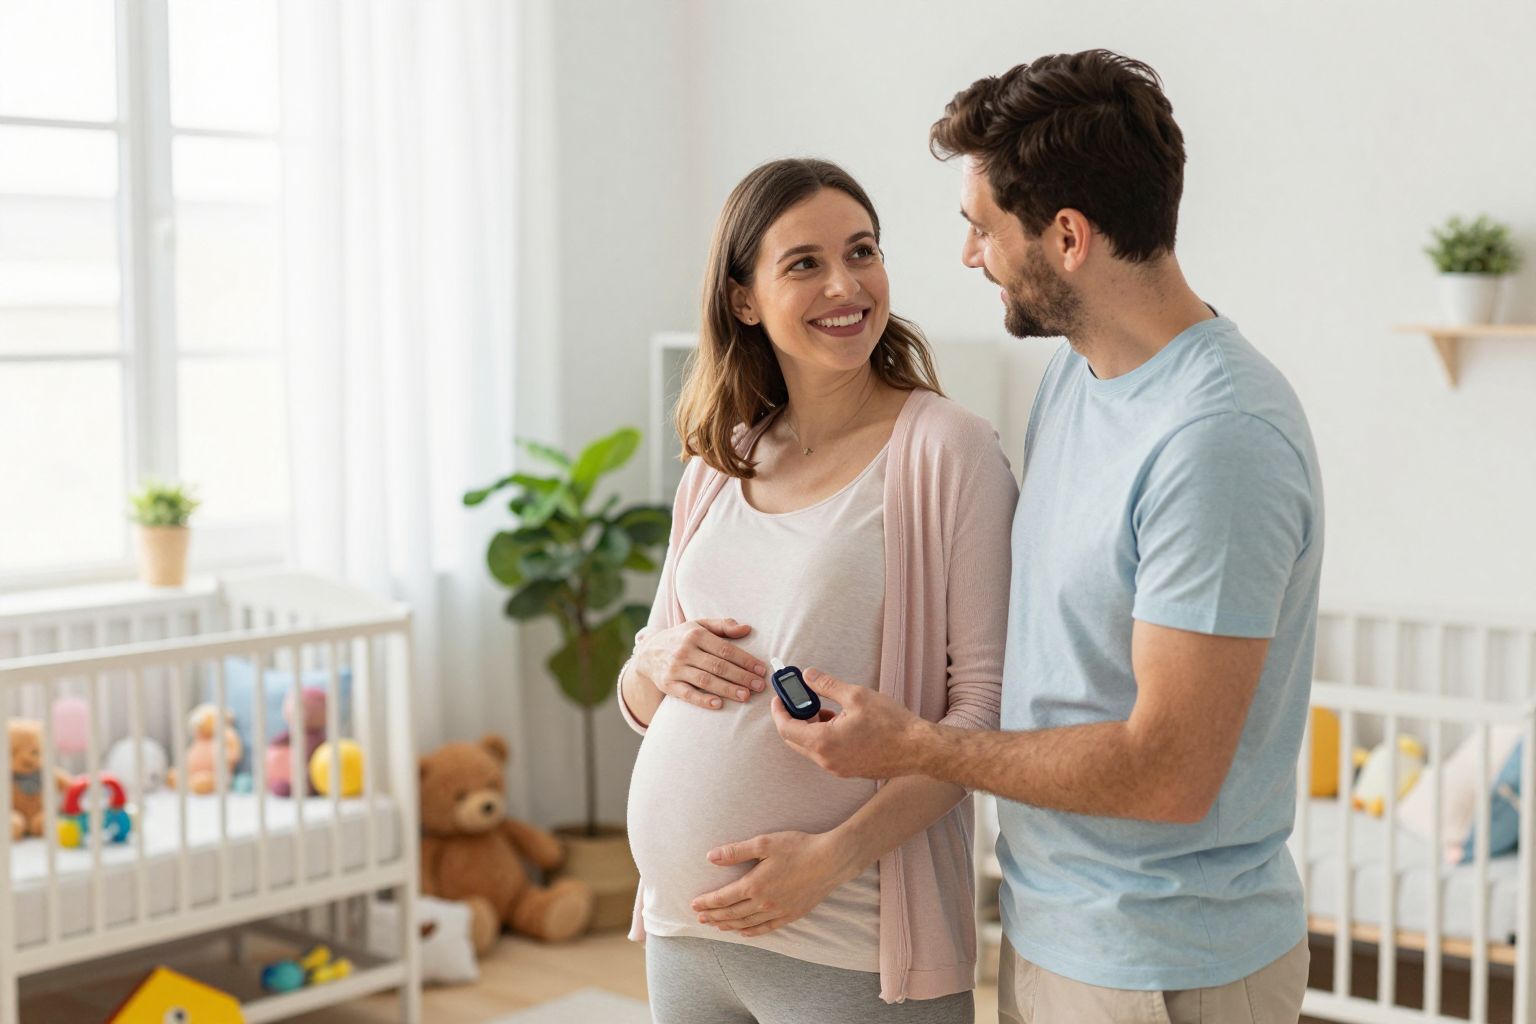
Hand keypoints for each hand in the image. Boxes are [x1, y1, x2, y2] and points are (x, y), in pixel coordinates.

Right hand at [634, 618, 766, 709]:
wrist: (648, 652)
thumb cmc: (681, 638)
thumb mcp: (699, 625)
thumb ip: (723, 626)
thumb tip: (746, 629)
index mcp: (696, 634)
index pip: (725, 649)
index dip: (745, 660)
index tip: (761, 669)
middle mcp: (685, 651)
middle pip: (718, 666)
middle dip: (741, 676)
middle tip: (759, 686)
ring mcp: (676, 669)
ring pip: (706, 680)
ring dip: (727, 689)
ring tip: (746, 696)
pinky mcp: (669, 685)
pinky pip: (687, 694)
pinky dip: (703, 700)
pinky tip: (718, 704)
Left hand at [689, 831, 857, 937]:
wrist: (831, 860)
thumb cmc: (798, 847)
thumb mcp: (764, 843)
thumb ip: (736, 852)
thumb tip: (711, 857)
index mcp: (754, 884)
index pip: (723, 898)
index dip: (706, 902)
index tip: (694, 905)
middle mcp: (763, 903)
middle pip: (731, 914)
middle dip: (713, 916)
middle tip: (699, 918)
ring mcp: (778, 912)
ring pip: (746, 924)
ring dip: (728, 925)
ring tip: (716, 925)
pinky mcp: (791, 915)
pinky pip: (766, 929)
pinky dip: (751, 932)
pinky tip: (743, 932)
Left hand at [772, 669, 927, 778]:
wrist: (918, 749)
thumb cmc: (891, 724)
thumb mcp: (856, 695)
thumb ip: (826, 685)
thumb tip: (808, 676)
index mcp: (823, 742)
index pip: (786, 728)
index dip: (780, 710)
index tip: (780, 696)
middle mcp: (826, 760)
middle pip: (794, 739)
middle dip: (794, 717)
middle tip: (802, 698)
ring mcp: (837, 768)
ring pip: (810, 747)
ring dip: (811, 726)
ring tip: (827, 707)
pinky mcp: (848, 770)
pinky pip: (825, 753)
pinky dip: (823, 736)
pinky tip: (840, 720)